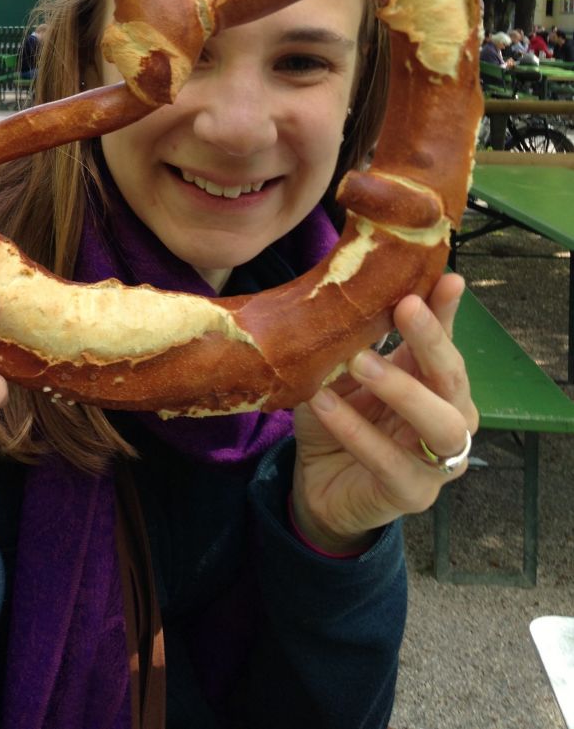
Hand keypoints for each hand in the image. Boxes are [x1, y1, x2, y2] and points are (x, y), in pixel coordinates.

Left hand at [291, 273, 477, 553]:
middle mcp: (450, 419)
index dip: (448, 311)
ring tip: (358, 361)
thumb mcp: (344, 376)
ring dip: (402, 388)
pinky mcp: (412, 494)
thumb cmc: (339, 421)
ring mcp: (438, 462)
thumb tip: (350, 293)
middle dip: (432, 341)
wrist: (318, 484)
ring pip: (441, 424)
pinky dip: (356, 431)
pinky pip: (389, 462)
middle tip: (405, 307)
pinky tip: (324, 405)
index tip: (447, 278)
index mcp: (435, 385)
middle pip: (454, 379)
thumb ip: (358, 343)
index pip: (447, 342)